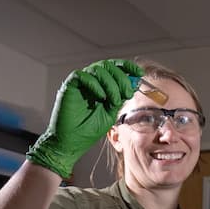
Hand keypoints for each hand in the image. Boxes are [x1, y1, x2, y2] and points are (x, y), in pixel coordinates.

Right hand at [26, 59, 141, 177]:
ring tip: (113, 100)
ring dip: (110, 83)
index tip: (140, 73)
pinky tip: (101, 97)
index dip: (128, 67)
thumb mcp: (111, 113)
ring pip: (97, 69)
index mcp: (102, 86)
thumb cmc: (88, 130)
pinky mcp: (69, 86)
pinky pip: (82, 75)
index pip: (115, 68)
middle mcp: (91, 82)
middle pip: (108, 66)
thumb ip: (119, 98)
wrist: (72, 142)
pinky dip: (94, 84)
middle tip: (127, 93)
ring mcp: (80, 83)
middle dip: (122, 78)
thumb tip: (132, 85)